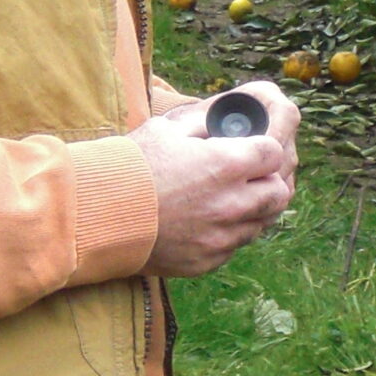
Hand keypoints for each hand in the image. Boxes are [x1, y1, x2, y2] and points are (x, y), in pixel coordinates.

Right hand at [135, 79, 299, 277]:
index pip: (275, 153)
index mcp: (225, 164)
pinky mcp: (207, 261)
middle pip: (279, 192)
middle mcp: (231, 204)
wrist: (96, 215)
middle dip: (270, 180)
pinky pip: (234, 246)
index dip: (266, 148)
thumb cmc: (130, 166)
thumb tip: (232, 114)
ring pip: (262, 223)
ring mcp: (220, 237)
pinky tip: (209, 221)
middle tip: (251, 175)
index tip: (254, 149)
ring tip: (230, 198)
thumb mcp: (169, 128)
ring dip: (253, 208)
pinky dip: (229, 233)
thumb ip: (208, 119)